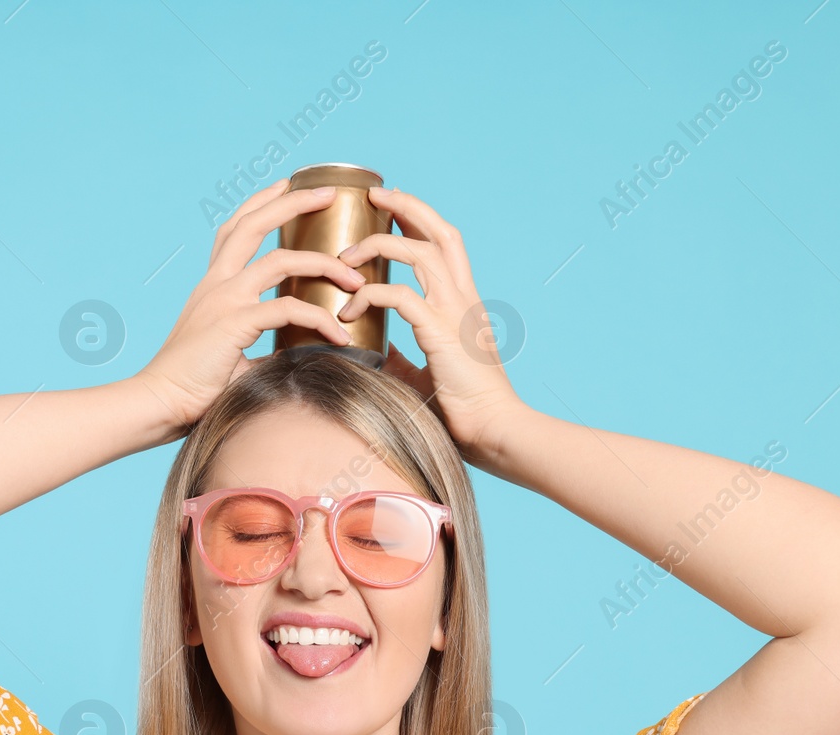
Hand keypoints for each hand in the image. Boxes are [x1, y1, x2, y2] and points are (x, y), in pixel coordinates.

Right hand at [134, 178, 366, 429]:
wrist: (158, 404)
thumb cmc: (191, 386)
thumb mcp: (229, 353)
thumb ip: (261, 345)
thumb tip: (299, 354)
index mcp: (211, 285)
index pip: (235, 230)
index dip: (262, 204)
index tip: (289, 187)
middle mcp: (216, 283)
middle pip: (253, 224)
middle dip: (293, 201)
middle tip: (328, 191)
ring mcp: (224, 299)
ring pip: (280, 261)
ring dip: (324, 263)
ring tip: (355, 275)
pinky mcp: (233, 323)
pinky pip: (287, 309)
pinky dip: (318, 318)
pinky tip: (339, 334)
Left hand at [335, 186, 527, 467]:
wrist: (494, 434)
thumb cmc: (464, 411)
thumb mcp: (425, 374)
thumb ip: (402, 355)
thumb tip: (376, 348)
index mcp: (462, 304)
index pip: (444, 244)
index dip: (417, 219)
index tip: (387, 208)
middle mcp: (463, 299)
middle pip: (440, 232)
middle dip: (405, 206)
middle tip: (372, 196)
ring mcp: (455, 313)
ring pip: (418, 253)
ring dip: (377, 246)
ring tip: (345, 256)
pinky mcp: (441, 333)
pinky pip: (399, 297)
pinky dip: (369, 296)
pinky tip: (348, 310)